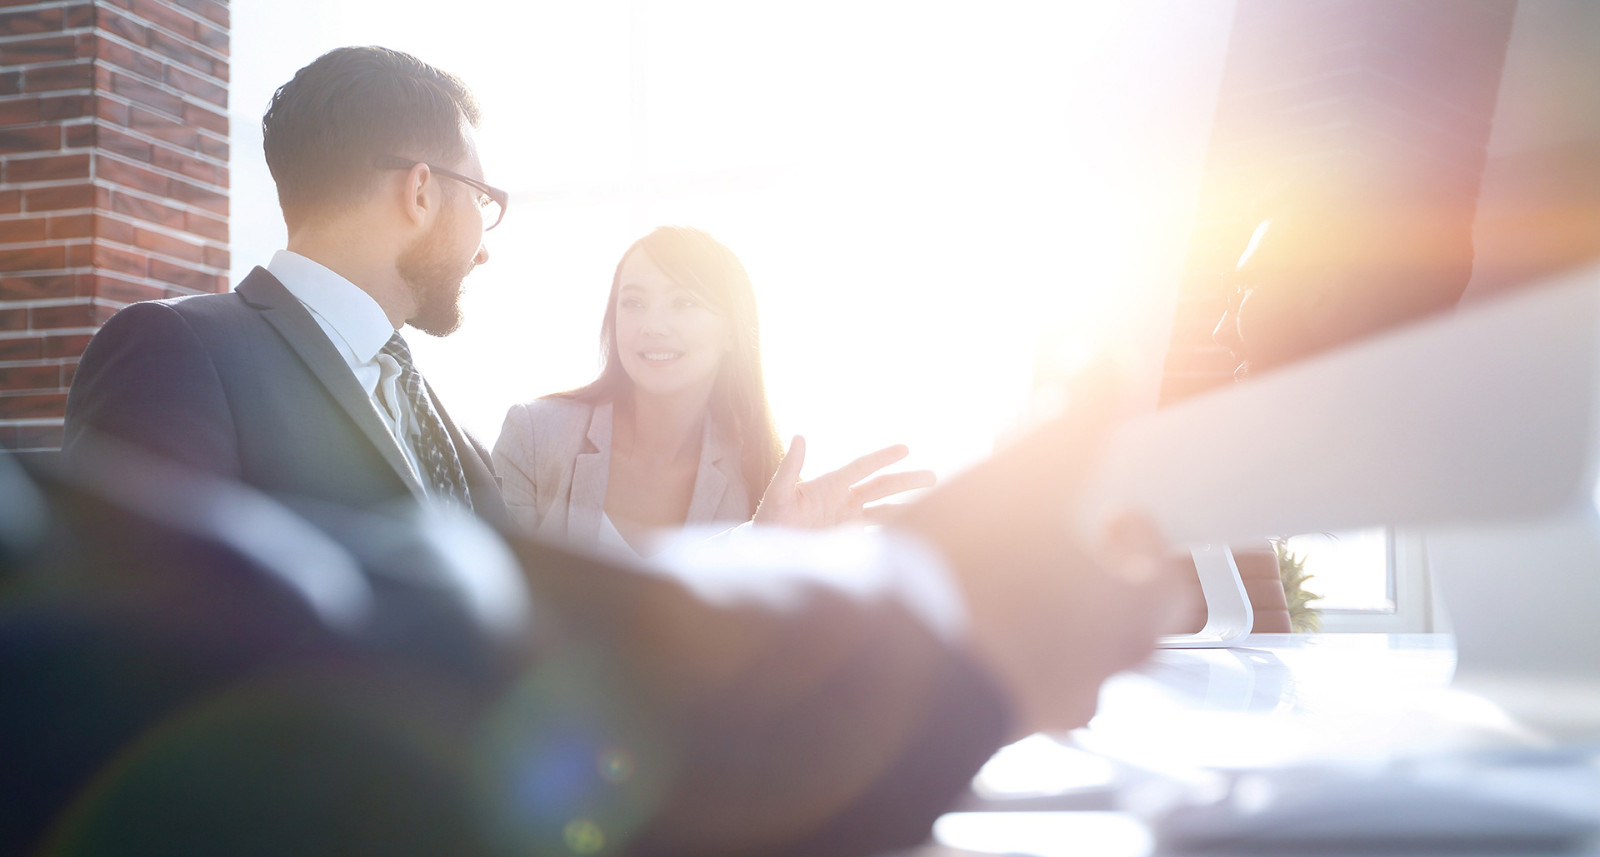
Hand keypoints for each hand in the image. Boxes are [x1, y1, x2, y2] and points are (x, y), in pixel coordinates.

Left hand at [753, 437, 936, 528]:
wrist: (767, 554)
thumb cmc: (769, 522)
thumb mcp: (777, 496)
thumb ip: (789, 469)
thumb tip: (799, 436)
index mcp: (830, 485)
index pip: (862, 467)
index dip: (882, 457)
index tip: (905, 448)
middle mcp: (843, 501)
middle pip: (881, 487)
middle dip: (907, 481)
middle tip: (933, 477)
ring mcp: (848, 521)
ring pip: (885, 511)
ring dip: (908, 508)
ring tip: (934, 507)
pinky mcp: (849, 541)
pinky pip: (877, 535)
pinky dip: (895, 533)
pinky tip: (913, 535)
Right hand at [893, 368, 1188, 736]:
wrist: (883, 663)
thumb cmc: (969, 568)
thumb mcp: (1032, 469)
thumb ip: (1082, 413)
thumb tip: (1111, 358)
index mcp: (1127, 620)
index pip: (1166, 582)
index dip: (1140, 537)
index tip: (1111, 511)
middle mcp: (1097, 675)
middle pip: (1117, 619)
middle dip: (1088, 570)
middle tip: (1052, 534)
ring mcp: (1044, 707)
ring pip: (1063, 649)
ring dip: (1044, 607)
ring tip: (1000, 567)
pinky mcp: (990, 723)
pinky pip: (1013, 675)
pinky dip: (1001, 640)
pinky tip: (961, 604)